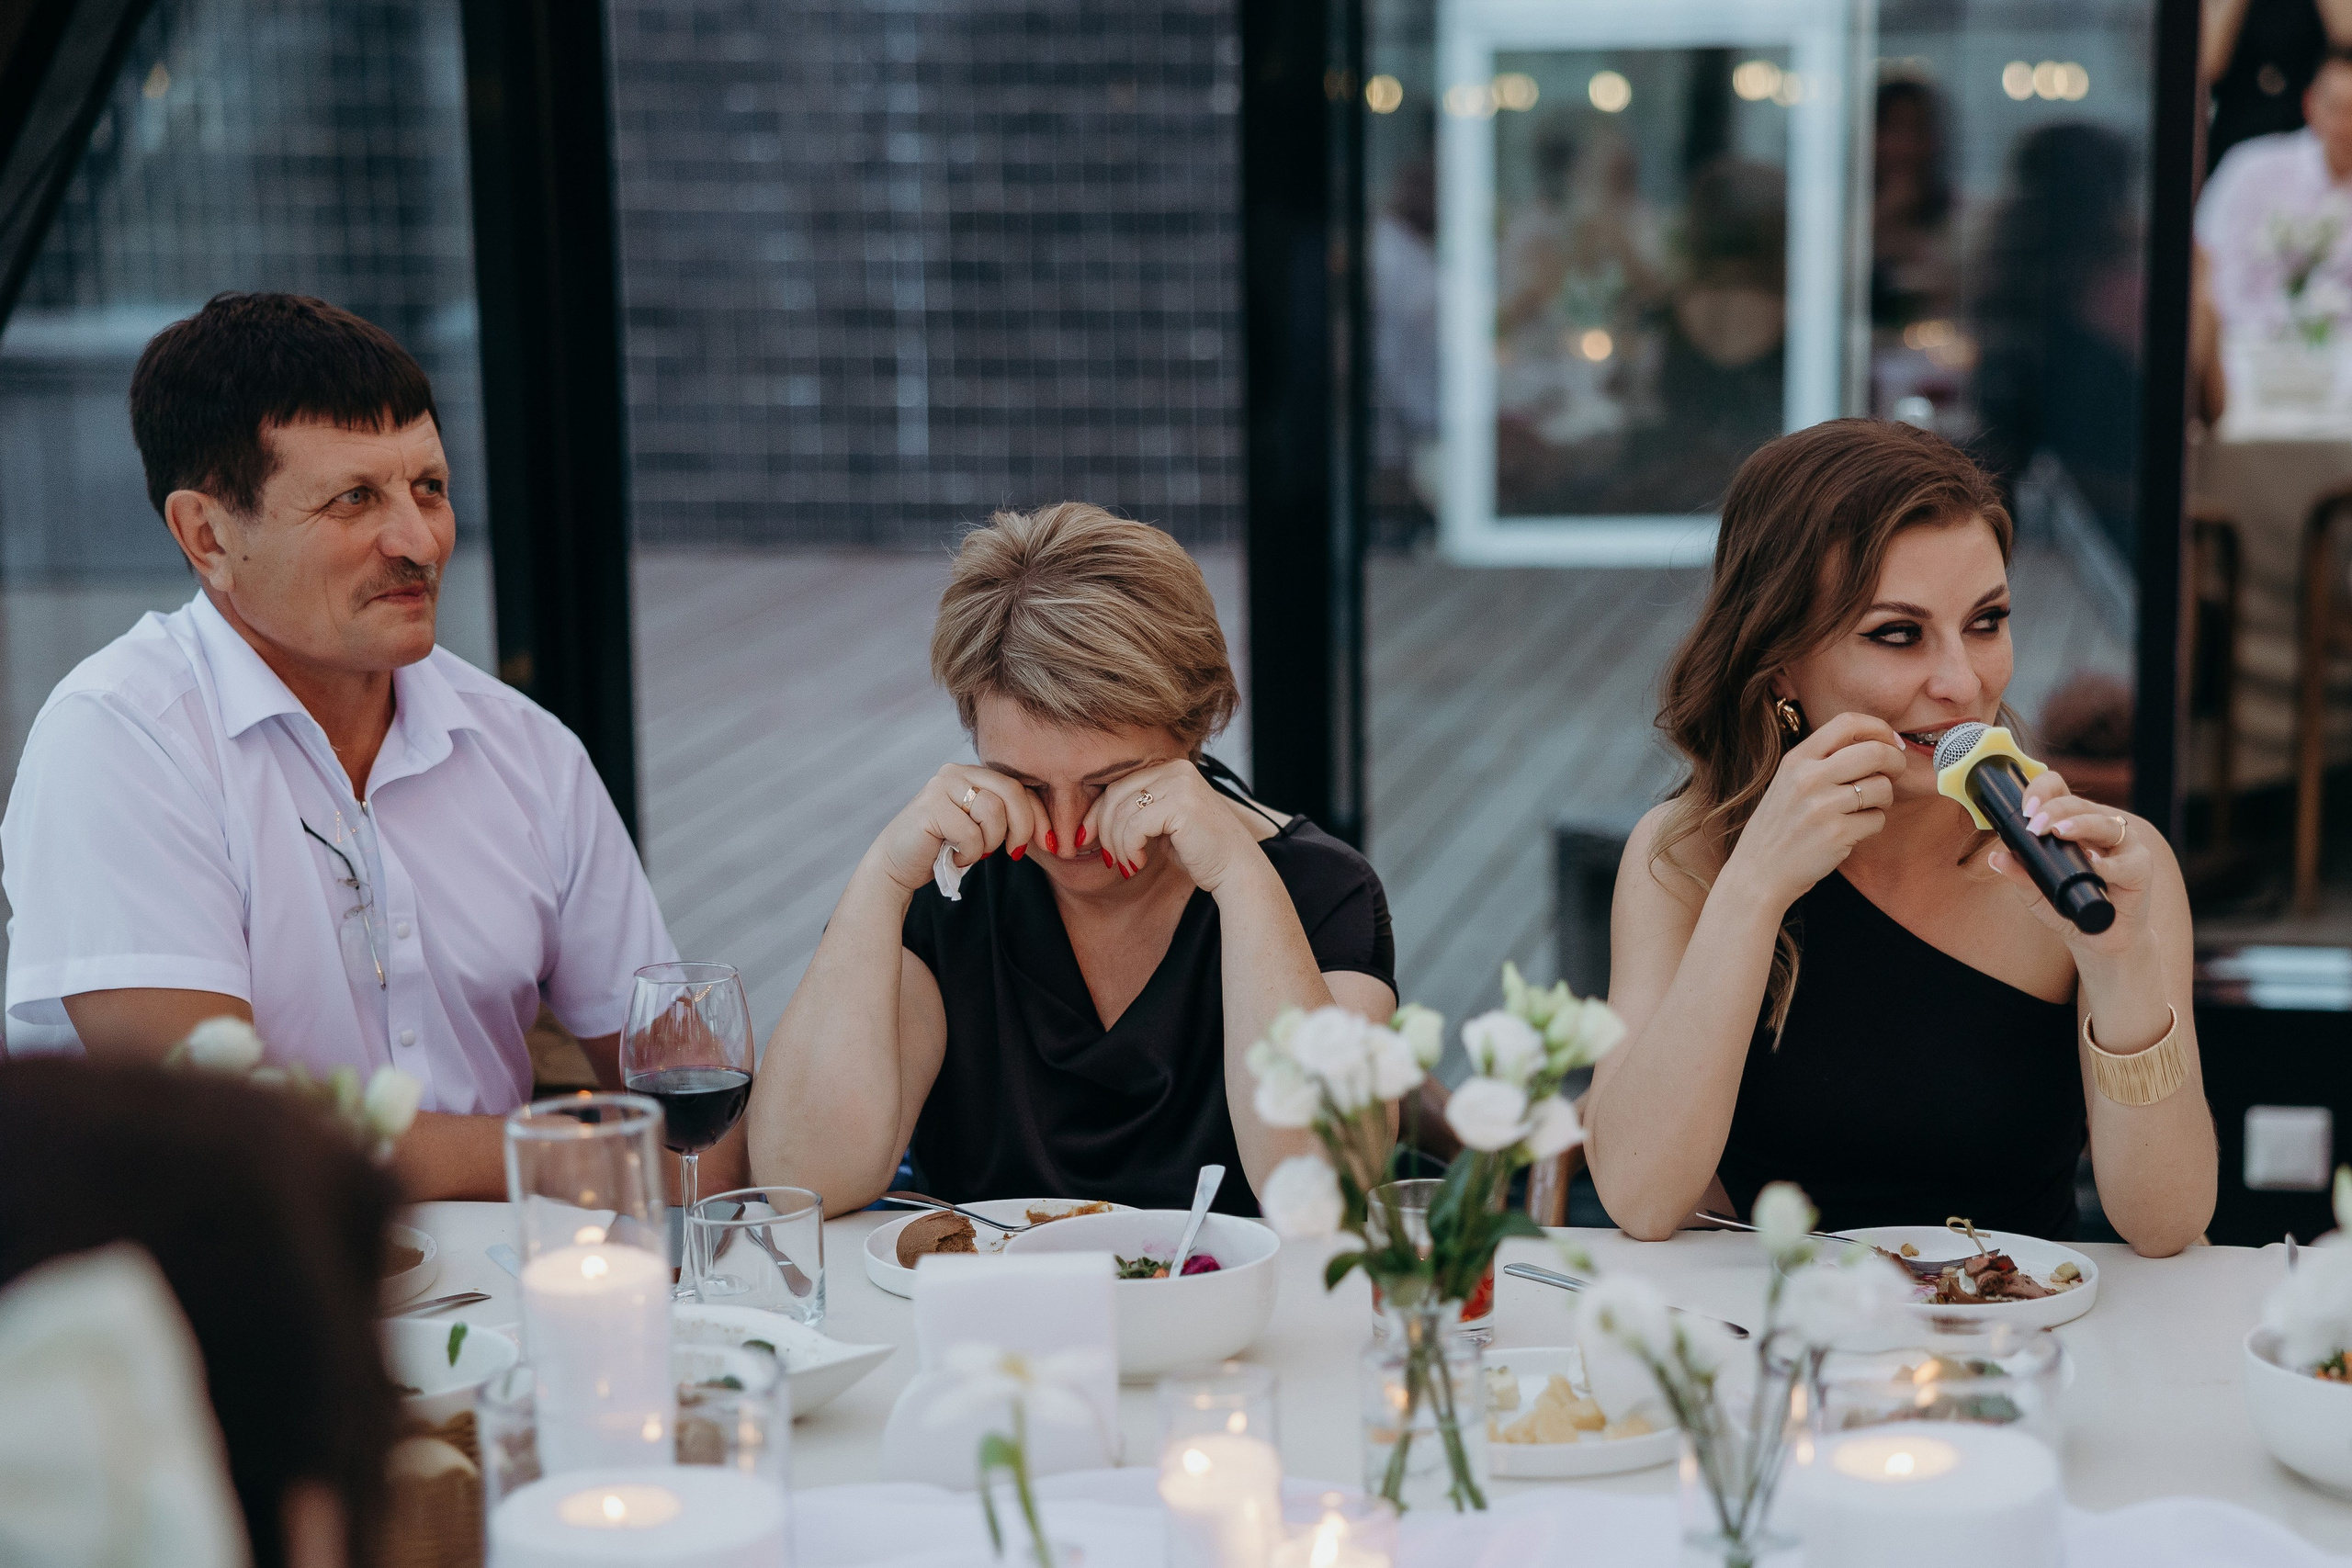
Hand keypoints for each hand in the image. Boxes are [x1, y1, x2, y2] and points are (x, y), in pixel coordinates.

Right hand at [867, 764, 1039, 893]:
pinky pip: (970, 833)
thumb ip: (1010, 820)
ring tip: (971, 852)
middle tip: (1015, 853)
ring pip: (993, 812)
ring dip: (989, 843)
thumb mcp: (985, 830)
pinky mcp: (929, 806)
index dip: (1039, 816)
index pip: (1019, 786)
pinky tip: (954, 856)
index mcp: (973, 773)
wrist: (898, 865)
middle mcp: (957, 771)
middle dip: (1022, 827)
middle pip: (1011, 792)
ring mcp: (941, 785)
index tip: (1049, 844)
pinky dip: (968, 854)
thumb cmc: (945, 848)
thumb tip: (1054, 836)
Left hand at [1081, 758, 1262, 893]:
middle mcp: (1175, 769)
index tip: (1085, 839)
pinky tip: (1139, 863)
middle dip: (1103, 830)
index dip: (1095, 813)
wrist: (1236, 870)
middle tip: (1109, 859)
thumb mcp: (1161, 824)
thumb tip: (1091, 821)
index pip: (1118, 784)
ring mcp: (1179, 784)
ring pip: (1121, 812)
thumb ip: (1136, 812)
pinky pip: (1134, 827)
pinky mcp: (1181, 804)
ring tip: (1128, 865)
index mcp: (1171, 768)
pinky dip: (1129, 849)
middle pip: (1115, 795)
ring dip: (1117, 845)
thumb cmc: (1198, 851)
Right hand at [1721, 712, 1907, 910]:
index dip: (1878, 728)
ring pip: (1882, 787)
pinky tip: (1853, 831)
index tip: (1889, 741)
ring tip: (1866, 808)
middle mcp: (1808, 778)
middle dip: (1896, 762)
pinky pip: (1877, 820)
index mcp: (1796, 760)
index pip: (1847, 723)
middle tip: (1895, 773)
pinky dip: (1873, 825)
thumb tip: (1878, 744)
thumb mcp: (1788, 782)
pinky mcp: (1836, 834)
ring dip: (1884, 799)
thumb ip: (1823, 761)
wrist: (1758, 872)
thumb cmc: (1780, 826)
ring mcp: (1822, 807)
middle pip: (1875, 752)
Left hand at [1987, 773, 2152, 955]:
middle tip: (2035, 825)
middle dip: (2055, 810)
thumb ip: (2021, 874)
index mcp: (2074, 822)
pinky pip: (2128, 863)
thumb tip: (1996, 858)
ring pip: (2106, 824)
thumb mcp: (2037, 892)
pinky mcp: (2140, 870)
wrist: (2099, 939)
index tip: (2025, 809)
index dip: (2041, 791)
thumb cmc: (2069, 907)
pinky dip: (2110, 864)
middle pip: (2079, 804)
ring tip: (2060, 832)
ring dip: (2081, 825)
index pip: (2059, 790)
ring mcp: (2124, 846)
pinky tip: (2095, 865)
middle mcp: (2100, 827)